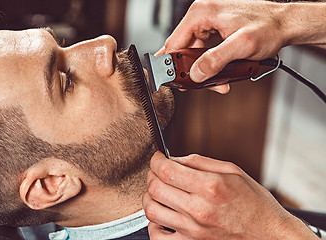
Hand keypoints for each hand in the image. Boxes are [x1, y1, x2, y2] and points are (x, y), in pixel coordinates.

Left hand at [143, 152, 317, 239]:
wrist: (271, 237)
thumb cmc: (255, 203)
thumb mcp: (233, 172)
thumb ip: (199, 162)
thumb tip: (174, 159)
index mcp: (210, 186)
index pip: (166, 170)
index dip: (156, 160)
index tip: (157, 158)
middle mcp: (199, 209)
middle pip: (155, 188)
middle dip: (151, 175)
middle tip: (157, 172)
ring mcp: (193, 231)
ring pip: (152, 211)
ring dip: (149, 197)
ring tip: (158, 192)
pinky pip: (158, 237)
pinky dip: (154, 224)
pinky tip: (163, 215)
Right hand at [157, 0, 291, 89]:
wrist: (285, 24)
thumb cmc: (268, 27)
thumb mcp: (242, 46)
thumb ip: (216, 59)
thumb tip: (196, 73)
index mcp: (202, 13)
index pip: (174, 42)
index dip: (171, 64)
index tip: (172, 80)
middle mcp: (202, 15)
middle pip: (182, 49)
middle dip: (189, 70)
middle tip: (196, 85)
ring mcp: (208, 22)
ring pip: (193, 52)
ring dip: (202, 70)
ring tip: (215, 81)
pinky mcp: (215, 29)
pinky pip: (204, 50)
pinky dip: (210, 64)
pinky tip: (218, 73)